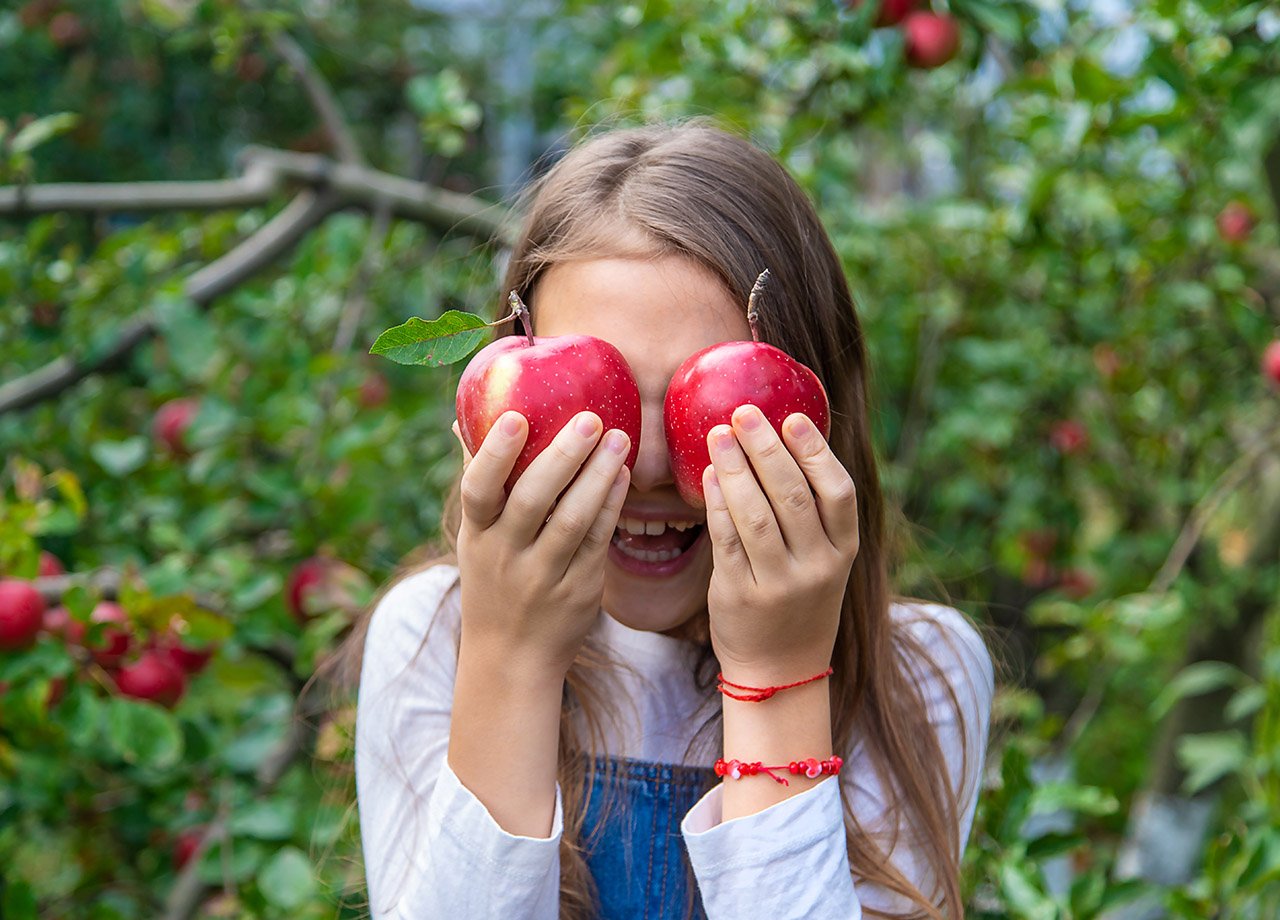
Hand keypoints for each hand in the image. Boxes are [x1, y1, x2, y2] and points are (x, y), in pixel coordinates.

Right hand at [452, 411, 630, 677]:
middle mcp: (506, 556)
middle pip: (533, 500)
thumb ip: (477, 482)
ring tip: (620, 439)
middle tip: (590, 419)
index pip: (478, 490)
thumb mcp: (475, 539)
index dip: (495, 454)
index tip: (517, 417)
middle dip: (563, 456)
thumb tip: (461, 420)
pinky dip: (611, 505)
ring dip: (598, 476)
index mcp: (477, 536)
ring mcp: (544, 576)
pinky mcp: (579, 589)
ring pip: (573, 521)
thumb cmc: (493, 581)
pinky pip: (598, 541)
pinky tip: (624, 474)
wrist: (511, 659)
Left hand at [702, 404, 859, 684]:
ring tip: (718, 436)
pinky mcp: (742, 596)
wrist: (780, 670)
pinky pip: (726, 541)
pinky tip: (708, 476)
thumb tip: (781, 442)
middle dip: (765, 448)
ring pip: (755, 516)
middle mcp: (818, 568)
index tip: (792, 417)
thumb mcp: (823, 561)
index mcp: (844, 551)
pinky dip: (716, 504)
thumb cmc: (798, 600)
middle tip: (742, 413)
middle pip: (792, 496)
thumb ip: (811, 515)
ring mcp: (780, 584)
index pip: (838, 493)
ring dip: (735, 469)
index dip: (816, 451)